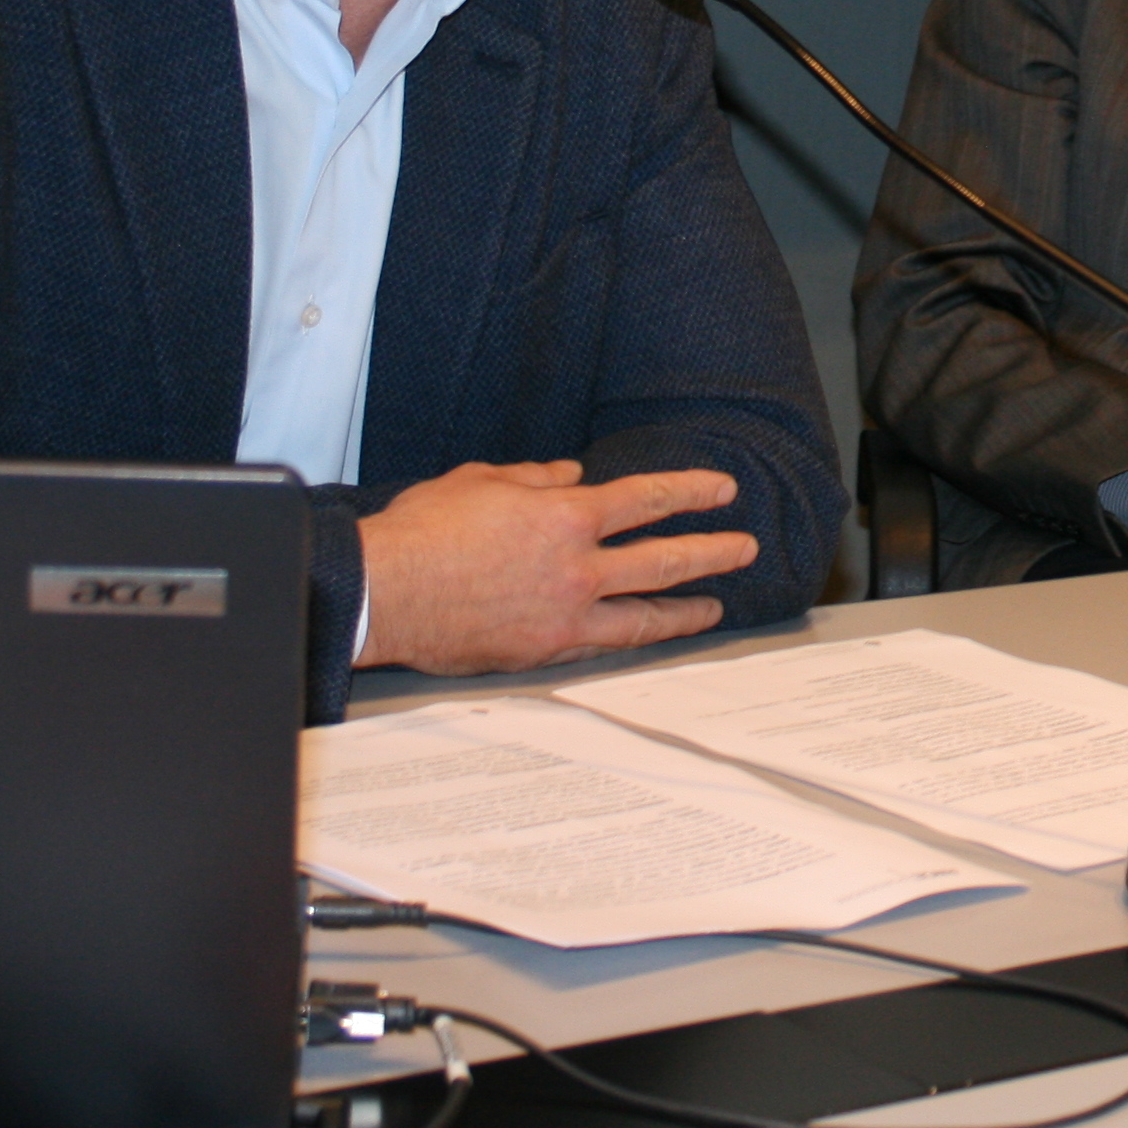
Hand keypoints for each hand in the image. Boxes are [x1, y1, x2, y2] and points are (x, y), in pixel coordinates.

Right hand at [355, 459, 756, 675]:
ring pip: (644, 614)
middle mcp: (576, 568)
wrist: (384, 593)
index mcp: (564, 517)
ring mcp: (564, 616)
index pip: (646, 500)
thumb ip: (534, 478)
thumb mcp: (481, 481)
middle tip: (743, 548)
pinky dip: (631, 638)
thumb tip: (569, 475)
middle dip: (711, 551)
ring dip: (687, 608)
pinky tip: (647, 635)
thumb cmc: (423, 532)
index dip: (690, 492)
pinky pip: (601, 644)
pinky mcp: (543, 652)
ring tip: (716, 605)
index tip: (721, 491)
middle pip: (664, 560)